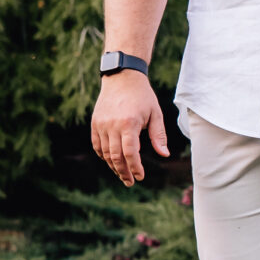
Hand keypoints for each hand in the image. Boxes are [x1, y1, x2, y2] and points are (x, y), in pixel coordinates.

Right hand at [90, 70, 167, 185]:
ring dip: (113, 166)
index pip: (130, 153)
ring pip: (105, 153)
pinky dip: (103, 155)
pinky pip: (97, 144)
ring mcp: (101, 124)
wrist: (122, 77)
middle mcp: (112, 125)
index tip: (140, 176)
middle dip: (123, 172)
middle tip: (130, 182)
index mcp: (129, 123)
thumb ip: (158, 136)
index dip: (135, 167)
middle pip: (115, 156)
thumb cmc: (142, 96)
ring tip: (122, 174)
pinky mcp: (95, 123)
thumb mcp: (155, 114)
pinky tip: (111, 161)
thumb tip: (164, 154)